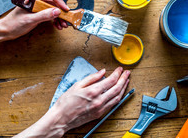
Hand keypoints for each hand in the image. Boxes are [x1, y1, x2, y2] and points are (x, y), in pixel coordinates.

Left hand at [0, 0, 69, 39]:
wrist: (5, 31)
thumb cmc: (13, 24)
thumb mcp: (29, 20)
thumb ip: (43, 15)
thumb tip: (57, 11)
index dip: (59, 0)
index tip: (64, 9)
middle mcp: (37, 1)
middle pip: (54, 2)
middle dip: (61, 11)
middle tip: (66, 19)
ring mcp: (38, 8)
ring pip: (53, 9)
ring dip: (59, 17)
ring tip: (63, 25)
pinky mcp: (38, 14)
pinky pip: (50, 15)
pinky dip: (55, 20)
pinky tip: (57, 26)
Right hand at [15, 67, 130, 137]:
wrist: (61, 119)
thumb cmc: (66, 102)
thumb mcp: (77, 85)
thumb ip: (91, 78)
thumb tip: (102, 72)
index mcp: (93, 92)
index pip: (111, 80)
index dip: (117, 73)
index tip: (120, 69)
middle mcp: (99, 100)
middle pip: (117, 88)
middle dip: (124, 79)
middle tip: (127, 73)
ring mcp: (100, 108)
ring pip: (117, 97)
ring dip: (123, 88)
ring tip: (126, 81)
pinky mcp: (100, 114)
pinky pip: (113, 104)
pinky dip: (118, 96)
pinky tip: (119, 91)